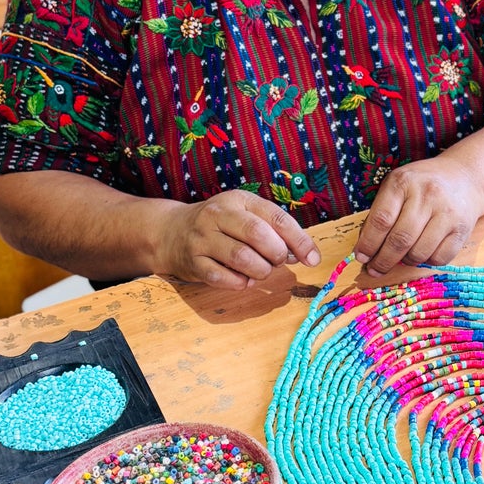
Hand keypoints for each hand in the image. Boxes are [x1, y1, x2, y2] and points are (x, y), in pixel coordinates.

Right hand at [153, 191, 320, 289]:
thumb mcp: (245, 215)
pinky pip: (224, 278)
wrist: (171, 232)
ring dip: (260, 271)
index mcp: (239, 200)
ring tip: (260, 271)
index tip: (313, 259)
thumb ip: (274, 230)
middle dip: (276, 255)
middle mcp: (218, 215)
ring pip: (242, 259)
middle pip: (258, 235)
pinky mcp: (193, 262)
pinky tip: (242, 279)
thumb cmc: (220, 226)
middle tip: (276, 261)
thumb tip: (306, 254)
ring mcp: (203, 238)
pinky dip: (240, 283)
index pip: (276, 218)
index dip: (299, 240)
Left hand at [354, 157, 483, 276]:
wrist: (465, 177)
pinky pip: (440, 258)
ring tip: (401, 258)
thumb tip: (366, 249)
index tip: (361, 257)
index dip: (368, 244)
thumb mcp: (398, 185)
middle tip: (374, 270)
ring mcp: (447, 213)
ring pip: (419, 253)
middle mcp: (427, 195)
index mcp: (403, 182)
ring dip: (405, 262)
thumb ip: (381, 211)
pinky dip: (426, 262)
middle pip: (400, 240)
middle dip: (383, 261)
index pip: (381, 220)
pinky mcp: (463, 229)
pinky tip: (422, 253)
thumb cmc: (422, 184)